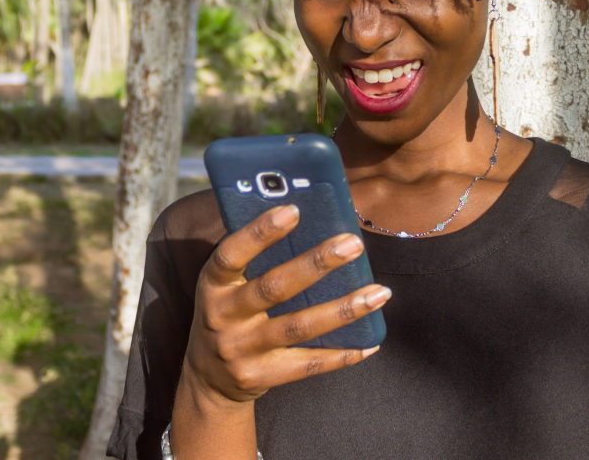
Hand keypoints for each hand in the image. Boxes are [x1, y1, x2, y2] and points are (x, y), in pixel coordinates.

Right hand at [181, 204, 389, 406]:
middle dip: (317, 264)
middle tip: (353, 244)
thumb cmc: (228, 313)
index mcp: (213, 283)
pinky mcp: (260, 376)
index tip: (294, 210)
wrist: (209, 379)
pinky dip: (342, 353)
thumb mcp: (226, 285)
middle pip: (274, 287)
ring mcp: (241, 349)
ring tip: (379, 293)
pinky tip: (371, 341)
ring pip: (299, 326)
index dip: (260, 232)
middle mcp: (222, 316)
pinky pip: (308, 364)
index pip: (232, 253)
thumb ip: (254, 259)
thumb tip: (310, 223)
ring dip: (343, 309)